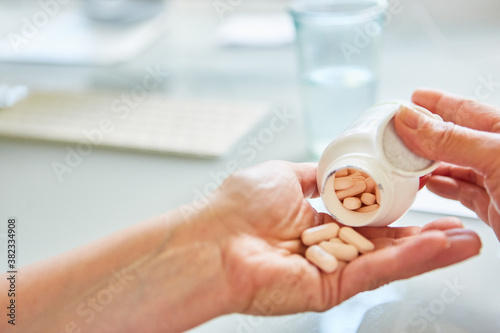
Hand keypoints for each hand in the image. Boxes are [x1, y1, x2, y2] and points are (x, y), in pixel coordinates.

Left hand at [209, 161, 480, 315]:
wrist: (211, 240)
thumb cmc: (236, 207)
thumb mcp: (283, 175)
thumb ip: (314, 175)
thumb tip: (335, 167)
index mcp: (314, 219)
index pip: (365, 215)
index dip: (396, 208)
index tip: (423, 196)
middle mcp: (325, 246)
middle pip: (383, 242)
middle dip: (423, 235)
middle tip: (460, 225)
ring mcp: (330, 269)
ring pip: (387, 259)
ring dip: (428, 250)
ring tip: (467, 240)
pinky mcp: (330, 290)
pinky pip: (375, 272)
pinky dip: (409, 261)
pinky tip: (439, 248)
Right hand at [394, 89, 499, 239]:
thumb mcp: (497, 157)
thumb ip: (451, 138)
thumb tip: (411, 118)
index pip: (465, 110)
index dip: (437, 102)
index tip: (412, 98)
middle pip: (455, 139)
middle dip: (425, 136)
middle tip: (398, 133)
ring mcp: (499, 182)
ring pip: (455, 167)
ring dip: (429, 165)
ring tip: (406, 161)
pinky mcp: (495, 209)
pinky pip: (461, 193)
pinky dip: (442, 188)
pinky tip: (429, 185)